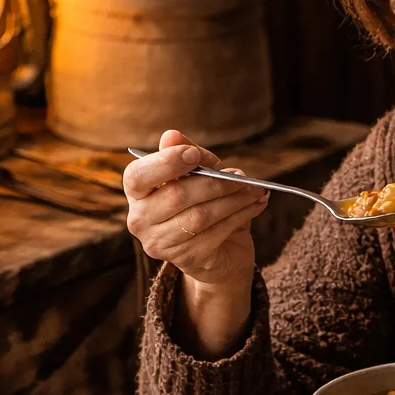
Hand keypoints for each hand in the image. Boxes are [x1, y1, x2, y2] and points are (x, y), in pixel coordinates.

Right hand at [124, 129, 268, 287]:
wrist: (222, 248)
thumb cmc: (205, 201)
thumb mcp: (201, 172)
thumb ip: (190, 154)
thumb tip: (171, 135)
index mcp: (138, 191)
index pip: (137, 176)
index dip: (165, 164)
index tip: (193, 155)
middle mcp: (140, 220)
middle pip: (176, 196)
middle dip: (215, 183)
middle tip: (242, 176)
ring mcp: (160, 243)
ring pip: (199, 216)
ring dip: (233, 200)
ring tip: (256, 190)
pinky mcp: (185, 260)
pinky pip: (215, 234)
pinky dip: (240, 216)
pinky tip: (256, 205)